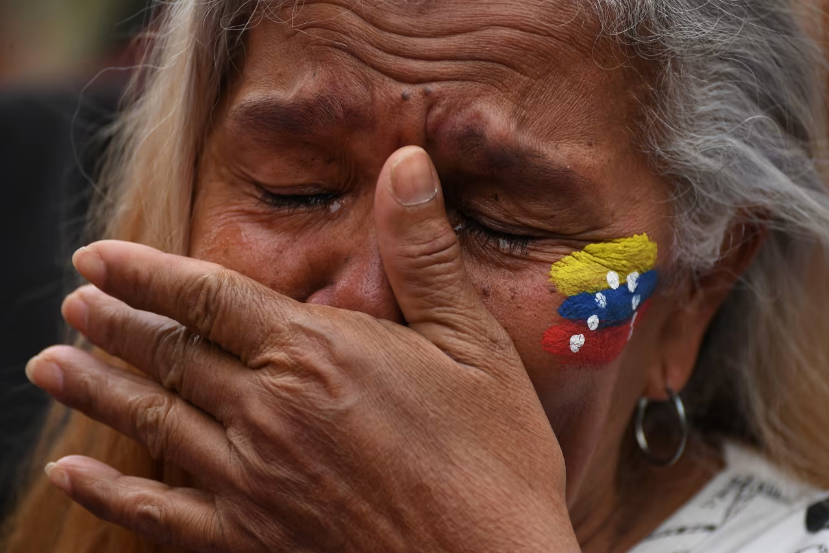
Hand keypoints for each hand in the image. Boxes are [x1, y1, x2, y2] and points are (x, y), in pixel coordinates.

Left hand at [26, 147, 577, 552]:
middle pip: (169, 357)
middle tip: (73, 304)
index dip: (146, 272)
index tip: (96, 257)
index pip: (208, 298)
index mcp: (316, 355)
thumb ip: (425, 252)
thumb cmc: (493, 456)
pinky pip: (158, 515)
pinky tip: (73, 476)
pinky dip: (109, 493)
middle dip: (113, 325)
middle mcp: (267, 413)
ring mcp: (251, 483)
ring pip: (151, 423)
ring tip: (50, 367)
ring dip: (96, 390)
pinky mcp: (252, 543)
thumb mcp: (474, 342)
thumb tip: (408, 161)